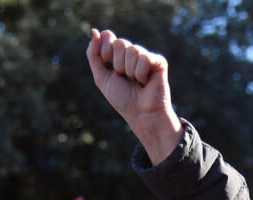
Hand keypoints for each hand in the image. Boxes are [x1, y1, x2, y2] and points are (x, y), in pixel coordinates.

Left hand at [86, 28, 182, 164]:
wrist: (140, 115)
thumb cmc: (122, 99)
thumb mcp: (101, 77)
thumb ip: (93, 55)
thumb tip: (94, 31)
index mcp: (118, 55)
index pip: (108, 38)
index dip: (106, 53)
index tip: (111, 69)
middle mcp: (132, 53)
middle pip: (120, 43)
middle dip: (118, 64)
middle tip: (124, 78)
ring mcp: (146, 57)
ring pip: (132, 50)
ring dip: (129, 71)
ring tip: (135, 82)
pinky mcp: (159, 61)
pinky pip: (144, 58)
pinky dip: (140, 73)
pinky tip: (145, 82)